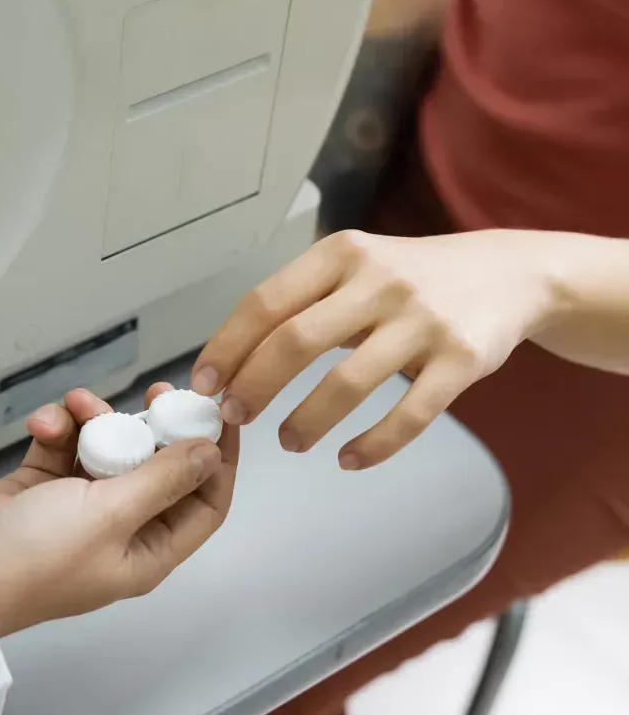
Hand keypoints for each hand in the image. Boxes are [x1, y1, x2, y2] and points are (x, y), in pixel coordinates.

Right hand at [0, 386, 238, 637]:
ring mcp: (77, 509)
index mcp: (147, 551)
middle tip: (155, 392)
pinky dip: (55, 431)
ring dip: (95, 422)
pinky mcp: (39, 489)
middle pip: (156, 469)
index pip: (204, 503)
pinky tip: (42, 426)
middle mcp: (118, 530)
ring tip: (77, 404)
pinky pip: (62, 448)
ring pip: (106, 450)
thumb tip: (210, 454)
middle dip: (155, 429)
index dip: (217, 460)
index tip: (217, 413)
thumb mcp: (111, 515)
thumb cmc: (36, 557)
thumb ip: (163, 480)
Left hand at [191, 229, 557, 470]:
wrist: (510, 273)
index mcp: (340, 255)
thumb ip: (302, 302)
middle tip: (235, 416)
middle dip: (254, 386)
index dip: (227, 347)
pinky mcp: (462, 359)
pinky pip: (410, 414)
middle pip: (295, 342)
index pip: (265, 302)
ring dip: (307, 421)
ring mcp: (423, 320)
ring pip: (347, 383)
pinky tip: (349, 459)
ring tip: (289, 442)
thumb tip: (231, 360)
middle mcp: (379, 281)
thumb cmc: (411, 277)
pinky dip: (374, 445)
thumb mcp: (354, 268)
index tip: (203, 384)